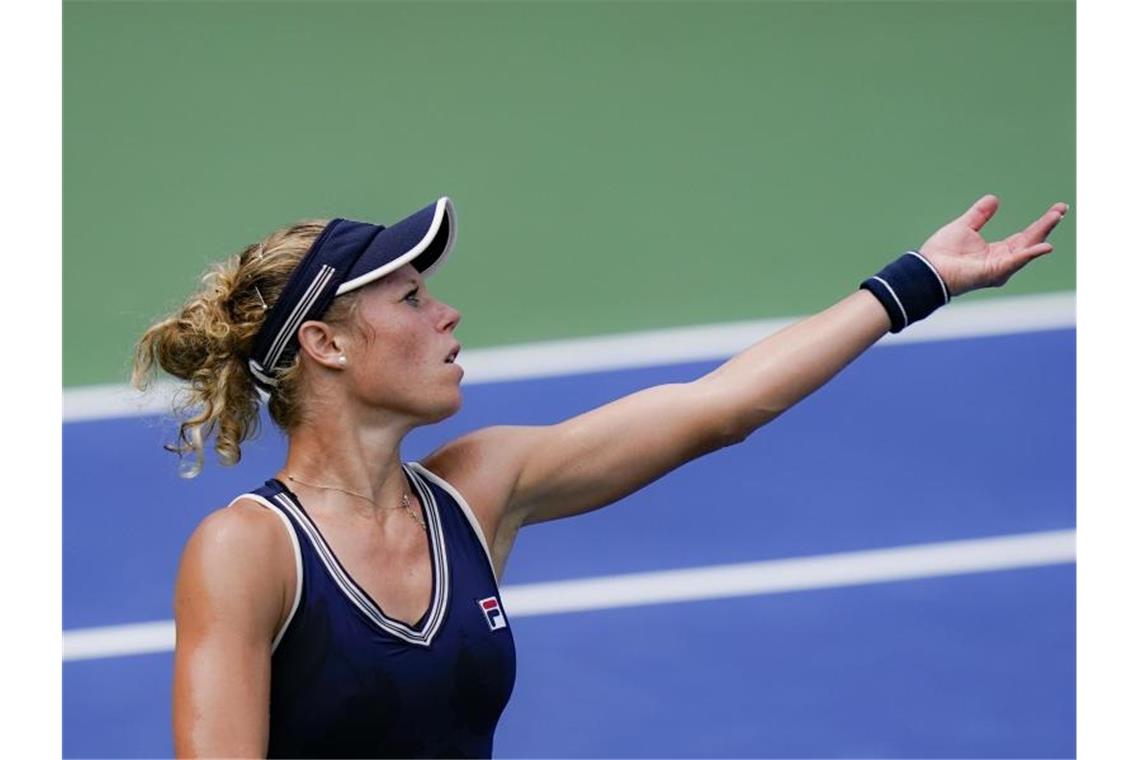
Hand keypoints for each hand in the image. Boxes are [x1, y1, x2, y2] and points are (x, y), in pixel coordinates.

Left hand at [918, 195, 1068, 296]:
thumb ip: (980, 214)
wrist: (927, 267)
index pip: (1025, 236)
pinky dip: (1030, 254)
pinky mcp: (993, 273)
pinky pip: (1015, 262)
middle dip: (1047, 225)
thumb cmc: (942, 252)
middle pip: (1030, 241)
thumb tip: (994, 199)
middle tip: (1062, 209)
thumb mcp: (965, 226)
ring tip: (1056, 216)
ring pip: (1027, 249)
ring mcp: (999, 268)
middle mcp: (1002, 261)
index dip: (1041, 223)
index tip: (1057, 209)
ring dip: (1042, 233)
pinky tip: (1044, 246)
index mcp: (997, 252)